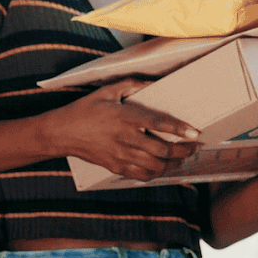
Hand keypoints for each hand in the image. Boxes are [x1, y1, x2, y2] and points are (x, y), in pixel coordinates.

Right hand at [46, 79, 201, 180]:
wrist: (62, 133)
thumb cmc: (85, 110)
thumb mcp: (106, 91)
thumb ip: (131, 84)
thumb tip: (151, 82)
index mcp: (125, 117)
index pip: (159, 124)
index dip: (179, 130)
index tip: (195, 133)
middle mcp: (126, 138)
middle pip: (163, 150)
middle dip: (183, 150)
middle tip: (195, 146)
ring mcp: (121, 155)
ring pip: (155, 166)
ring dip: (174, 163)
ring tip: (183, 158)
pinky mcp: (116, 167)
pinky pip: (142, 176)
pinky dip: (157, 173)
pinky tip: (163, 167)